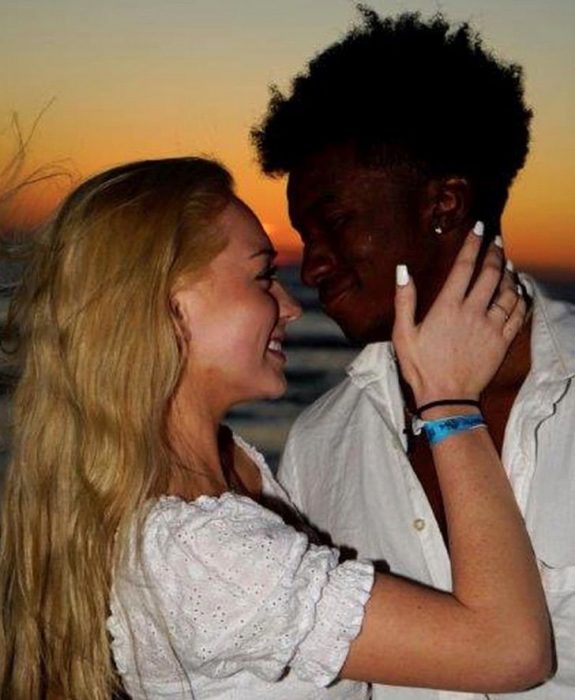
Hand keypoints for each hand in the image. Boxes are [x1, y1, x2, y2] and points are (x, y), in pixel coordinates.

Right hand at [392, 226, 525, 405]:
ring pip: (507, 291)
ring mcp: (490, 327)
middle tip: (496, 241)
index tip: (480, 228)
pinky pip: (517, 313)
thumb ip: (404, 300)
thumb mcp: (403, 334)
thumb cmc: (420, 367)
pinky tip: (518, 291)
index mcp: (447, 307)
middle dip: (495, 253)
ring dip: (509, 274)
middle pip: (490, 274)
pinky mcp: (501, 341)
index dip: (473, 244)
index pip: (464, 267)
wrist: (446, 398)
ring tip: (507, 263)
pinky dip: (520, 298)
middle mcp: (472, 312)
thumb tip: (402, 270)